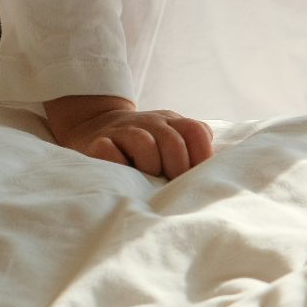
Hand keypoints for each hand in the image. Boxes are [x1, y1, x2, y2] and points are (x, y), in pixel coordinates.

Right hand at [43, 94, 213, 176]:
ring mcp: (123, 131)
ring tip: (147, 178)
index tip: (195, 178)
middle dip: (176, 168)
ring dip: (150, 166)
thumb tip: (212, 176)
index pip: (196, 131)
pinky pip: (110, 152)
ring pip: (144, 144)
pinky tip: (122, 174)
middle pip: (173, 141)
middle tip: (171, 184)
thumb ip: (191, 150)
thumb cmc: (143, 146)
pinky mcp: (98, 143)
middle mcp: (150, 122)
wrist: (93, 127)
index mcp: (171, 122)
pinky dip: (118, 165)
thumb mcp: (169, 140)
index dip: (201, 156)